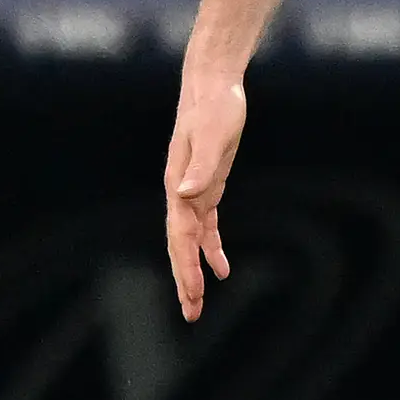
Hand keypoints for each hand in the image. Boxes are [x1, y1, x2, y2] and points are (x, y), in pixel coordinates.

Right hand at [162, 71, 247, 320]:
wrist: (213, 85)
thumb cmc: (214, 108)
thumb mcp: (213, 136)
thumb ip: (200, 167)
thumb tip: (184, 194)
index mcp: (177, 186)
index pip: (179, 236)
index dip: (185, 266)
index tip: (193, 293)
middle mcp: (180, 193)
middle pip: (180, 246)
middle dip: (184, 280)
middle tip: (191, 314)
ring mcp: (192, 190)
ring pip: (191, 241)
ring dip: (194, 271)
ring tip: (198, 303)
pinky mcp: (207, 185)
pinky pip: (207, 226)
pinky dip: (212, 249)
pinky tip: (222, 269)